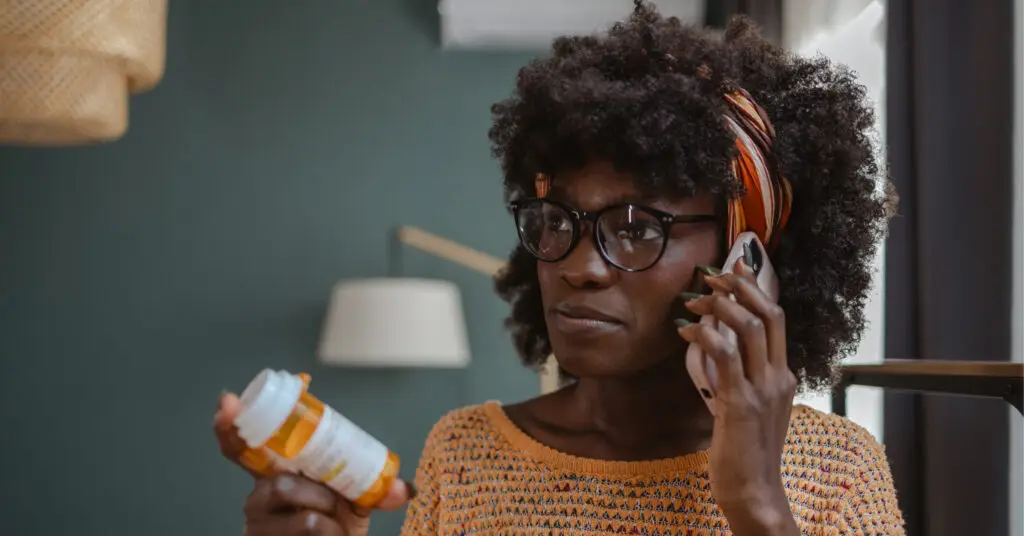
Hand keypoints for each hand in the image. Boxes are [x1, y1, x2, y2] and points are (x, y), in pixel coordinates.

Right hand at [214, 393, 412, 535]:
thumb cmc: (336, 524)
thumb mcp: (357, 499)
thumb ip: (377, 488)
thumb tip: (405, 489)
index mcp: (276, 471)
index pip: (242, 445)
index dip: (230, 423)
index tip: (228, 401)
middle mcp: (259, 495)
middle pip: (277, 480)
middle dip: (317, 489)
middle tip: (333, 498)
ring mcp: (256, 522)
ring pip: (295, 504)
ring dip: (326, 512)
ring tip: (332, 521)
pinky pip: (305, 526)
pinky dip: (329, 532)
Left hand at [678, 252, 798, 535]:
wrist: (754, 491)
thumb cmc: (744, 452)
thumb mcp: (747, 407)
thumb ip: (737, 377)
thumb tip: (714, 347)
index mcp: (783, 377)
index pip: (777, 319)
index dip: (756, 289)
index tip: (733, 271)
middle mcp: (778, 377)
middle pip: (771, 314)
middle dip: (741, 287)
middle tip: (711, 277)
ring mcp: (762, 390)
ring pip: (750, 327)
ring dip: (720, 306)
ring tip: (695, 302)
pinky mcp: (740, 403)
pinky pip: (724, 355)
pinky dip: (705, 335)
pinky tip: (687, 332)